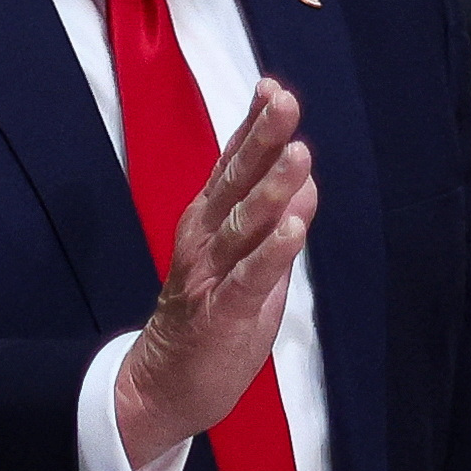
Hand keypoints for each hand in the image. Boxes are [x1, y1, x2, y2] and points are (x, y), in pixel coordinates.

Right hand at [115, 79, 317, 469]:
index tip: (273, 87)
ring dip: (272, 189)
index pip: (233, 164)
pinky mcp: (221, 313)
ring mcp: (210, 274)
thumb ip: (273, 218)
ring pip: (244, 224)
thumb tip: (306, 175)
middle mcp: (205, 238)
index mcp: (209, 219)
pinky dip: (273, 253)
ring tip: (298, 154)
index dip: (252, 126)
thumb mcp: (248, 260)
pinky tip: (294, 228)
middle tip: (285, 101)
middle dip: (262, 139)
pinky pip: (249, 279)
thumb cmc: (212, 314)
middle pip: (236, 181)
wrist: (164, 383)